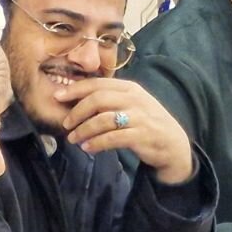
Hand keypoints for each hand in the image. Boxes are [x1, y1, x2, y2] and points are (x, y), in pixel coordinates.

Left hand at [57, 78, 194, 183]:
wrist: (174, 144)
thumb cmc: (147, 123)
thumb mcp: (132, 105)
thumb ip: (111, 100)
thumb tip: (78, 101)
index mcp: (130, 88)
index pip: (98, 83)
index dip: (75, 89)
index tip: (57, 96)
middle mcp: (134, 99)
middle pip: (97, 99)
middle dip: (77, 112)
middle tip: (66, 123)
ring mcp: (139, 117)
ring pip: (102, 119)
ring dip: (84, 130)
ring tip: (74, 139)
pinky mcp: (141, 136)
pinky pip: (112, 138)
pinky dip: (96, 143)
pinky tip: (88, 148)